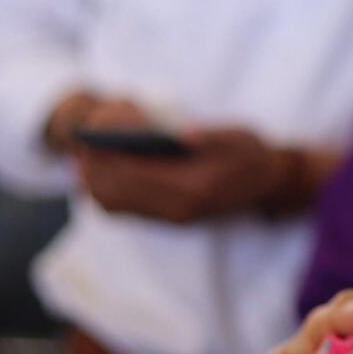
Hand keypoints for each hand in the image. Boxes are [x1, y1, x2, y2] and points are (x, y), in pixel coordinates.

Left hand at [76, 125, 295, 223]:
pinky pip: (124, 209)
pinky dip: (107, 188)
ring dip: (95, 180)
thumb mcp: (237, 137)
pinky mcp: (167, 218)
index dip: (108, 156)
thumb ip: (210, 136)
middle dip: (94, 168)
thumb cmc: (253, 155)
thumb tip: (182, 135)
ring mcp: (172, 217)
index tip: (93, 136)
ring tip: (89, 154)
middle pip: (116, 194)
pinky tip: (106, 167)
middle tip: (84, 141)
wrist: (268, 184)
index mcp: (194, 188)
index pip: (136, 175)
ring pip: (114, 206)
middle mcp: (178, 210)